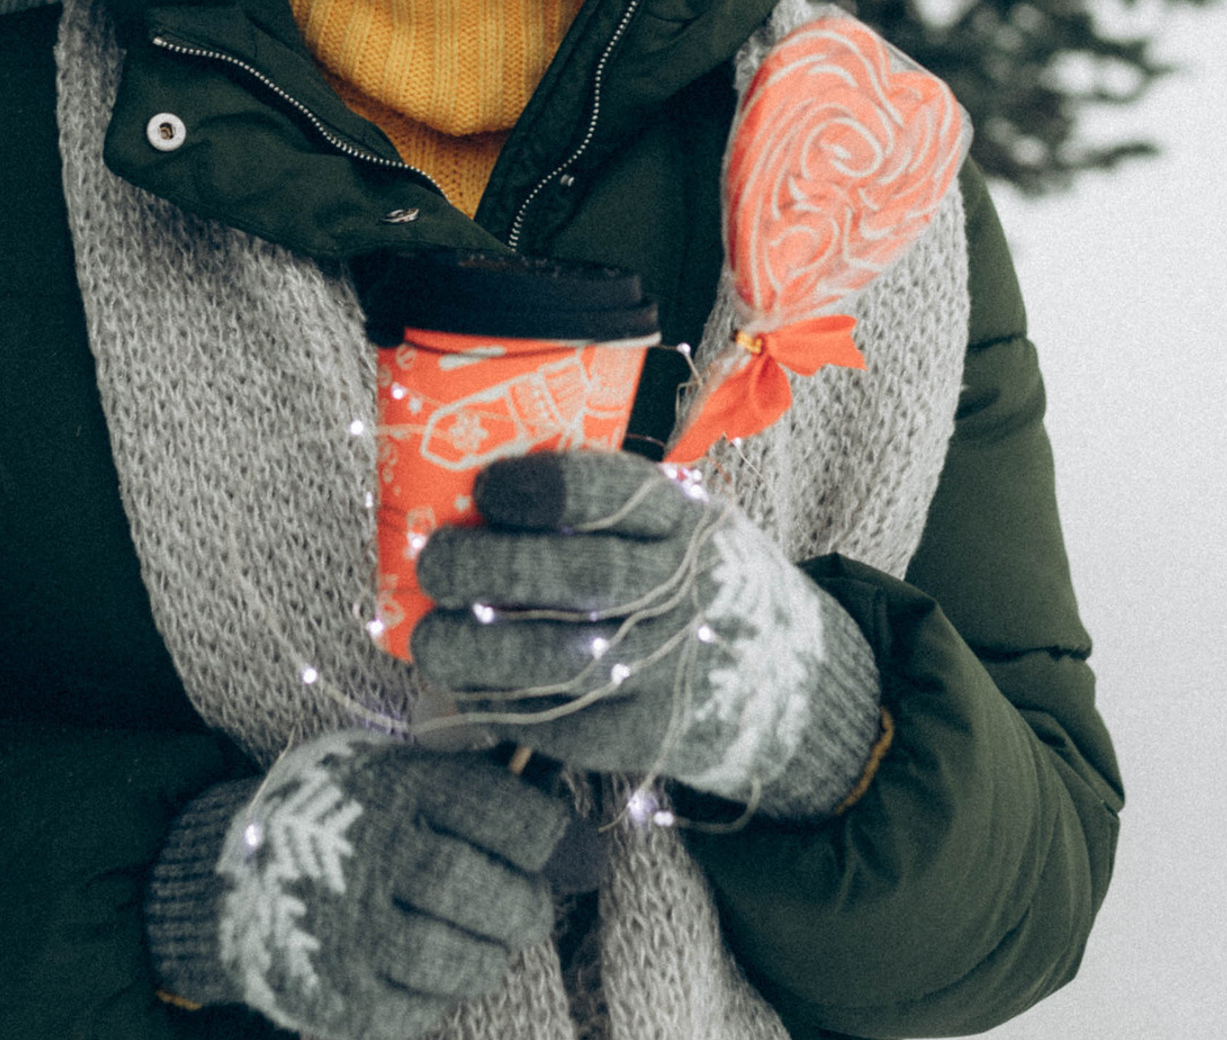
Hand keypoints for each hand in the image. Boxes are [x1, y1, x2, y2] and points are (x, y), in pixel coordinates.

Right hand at [145, 731, 568, 1039]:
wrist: (235, 872)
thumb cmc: (345, 811)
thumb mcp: (392, 765)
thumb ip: (472, 782)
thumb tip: (579, 837)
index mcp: (392, 785)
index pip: (502, 813)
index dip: (554, 838)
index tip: (573, 852)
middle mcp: (366, 852)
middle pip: (482, 892)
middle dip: (525, 906)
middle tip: (526, 908)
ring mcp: (343, 928)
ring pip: (457, 959)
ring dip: (488, 957)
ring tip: (484, 942)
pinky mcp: (328, 993)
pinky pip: (415, 1012)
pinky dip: (441, 997)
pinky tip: (433, 971)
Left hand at [413, 449, 880, 817]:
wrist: (795, 683)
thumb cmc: (703, 581)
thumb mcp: (684, 520)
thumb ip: (608, 507)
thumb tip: (475, 493)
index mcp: (685, 521)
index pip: (607, 492)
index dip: (536, 488)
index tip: (484, 489)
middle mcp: (683, 590)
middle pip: (574, 577)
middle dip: (487, 568)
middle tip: (436, 562)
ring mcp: (670, 668)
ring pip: (558, 661)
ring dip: (477, 650)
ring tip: (431, 638)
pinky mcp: (650, 738)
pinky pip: (561, 725)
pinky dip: (502, 707)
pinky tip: (470, 687)